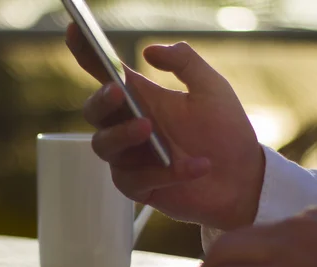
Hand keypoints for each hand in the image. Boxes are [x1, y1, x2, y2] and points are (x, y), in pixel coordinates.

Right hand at [65, 23, 263, 229]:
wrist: (242, 179)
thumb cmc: (225, 133)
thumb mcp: (211, 89)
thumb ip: (185, 62)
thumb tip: (149, 51)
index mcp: (142, 100)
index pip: (106, 74)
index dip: (86, 52)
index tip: (75, 29)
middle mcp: (128, 127)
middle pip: (94, 112)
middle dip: (100, 101)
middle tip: (118, 93)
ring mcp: (129, 158)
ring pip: (103, 145)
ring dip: (124, 135)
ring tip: (150, 128)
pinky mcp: (137, 187)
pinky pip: (136, 179)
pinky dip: (167, 173)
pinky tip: (198, 166)